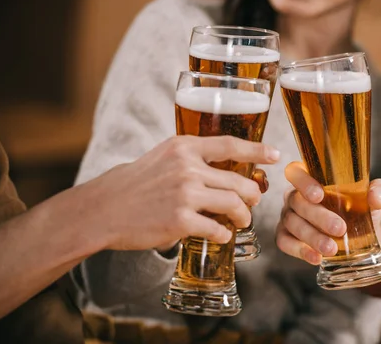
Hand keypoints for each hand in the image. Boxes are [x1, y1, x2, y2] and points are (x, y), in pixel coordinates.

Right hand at [65, 135, 279, 251]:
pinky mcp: (180, 220)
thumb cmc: (136, 182)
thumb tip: (225, 167)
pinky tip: (220, 234)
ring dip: (243, 216)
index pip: (230, 145)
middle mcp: (188, 167)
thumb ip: (192, 158)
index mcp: (184, 147)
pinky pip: (217, 228)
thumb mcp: (163, 156)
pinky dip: (223, 234)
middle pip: (239, 181)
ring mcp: (185, 193)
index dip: (257, 150)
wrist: (105, 207)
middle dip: (253, 195)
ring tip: (241, 220)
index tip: (275, 155)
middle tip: (253, 202)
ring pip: (234, 204)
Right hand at [276, 162, 380, 264]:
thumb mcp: (372, 195)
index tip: (320, 195)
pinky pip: (285, 242)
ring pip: (292, 224)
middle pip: (297, 201)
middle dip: (318, 216)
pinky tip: (316, 258)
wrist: (359, 233)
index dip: (303, 182)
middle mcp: (294, 195)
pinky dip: (300, 251)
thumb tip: (374, 198)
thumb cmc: (359, 206)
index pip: (295, 171)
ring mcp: (288, 216)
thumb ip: (378, 190)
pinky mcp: (285, 236)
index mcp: (310, 177)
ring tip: (332, 249)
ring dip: (312, 237)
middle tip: (339, 228)